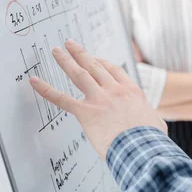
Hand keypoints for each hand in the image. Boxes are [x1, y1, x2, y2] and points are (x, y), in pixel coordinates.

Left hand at [30, 40, 166, 159]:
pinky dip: (46, 90)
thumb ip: (153, 119)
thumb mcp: (157, 124)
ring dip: (65, 60)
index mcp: (131, 91)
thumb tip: (156, 125)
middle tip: (70, 44)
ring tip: (56, 51)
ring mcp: (99, 99)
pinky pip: (62, 99)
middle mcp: (114, 90)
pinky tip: (34, 82)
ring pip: (79, 74)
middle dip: (81, 53)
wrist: (142, 146)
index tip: (95, 59)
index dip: (102, 62)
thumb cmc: (151, 139)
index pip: (113, 70)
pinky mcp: (86, 113)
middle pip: (94, 65)